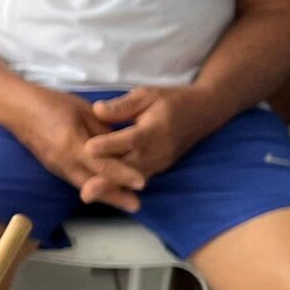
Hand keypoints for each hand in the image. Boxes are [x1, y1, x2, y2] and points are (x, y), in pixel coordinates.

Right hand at [12, 87, 146, 210]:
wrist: (17, 108)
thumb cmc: (51, 103)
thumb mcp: (83, 110)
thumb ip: (101, 130)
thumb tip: (119, 145)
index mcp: (72, 143)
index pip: (101, 163)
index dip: (122, 174)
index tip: (141, 183)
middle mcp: (64, 161)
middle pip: (93, 183)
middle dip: (115, 196)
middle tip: (136, 206)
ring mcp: (57, 167)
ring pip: (85, 185)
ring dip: (105, 195)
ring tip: (125, 202)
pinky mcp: (53, 168)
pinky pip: (76, 180)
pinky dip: (91, 187)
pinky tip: (102, 190)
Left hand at [83, 86, 203, 184]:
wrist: (204, 113)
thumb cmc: (171, 100)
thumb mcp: (147, 94)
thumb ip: (123, 105)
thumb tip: (98, 110)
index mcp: (154, 129)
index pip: (130, 140)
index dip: (109, 144)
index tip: (87, 148)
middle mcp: (158, 151)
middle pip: (130, 168)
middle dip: (108, 180)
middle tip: (86, 192)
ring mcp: (159, 163)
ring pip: (132, 179)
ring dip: (111, 188)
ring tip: (88, 195)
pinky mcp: (157, 169)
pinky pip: (136, 180)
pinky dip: (119, 187)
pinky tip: (100, 192)